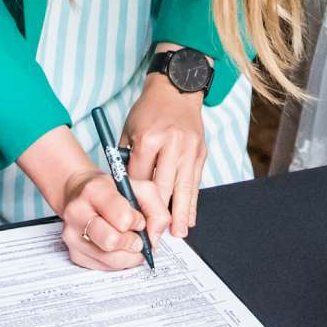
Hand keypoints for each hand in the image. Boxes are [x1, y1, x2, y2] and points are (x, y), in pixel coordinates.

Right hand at [55, 166, 158, 272]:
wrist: (81, 194)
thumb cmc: (112, 192)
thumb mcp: (140, 188)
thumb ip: (156, 209)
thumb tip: (154, 239)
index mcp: (95, 191)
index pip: (123, 218)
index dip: (137, 222)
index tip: (138, 220)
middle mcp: (77, 212)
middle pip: (111, 241)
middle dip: (132, 243)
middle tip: (137, 238)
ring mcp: (72, 235)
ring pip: (109, 259)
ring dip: (128, 255)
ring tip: (130, 243)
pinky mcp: (74, 253)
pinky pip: (104, 268)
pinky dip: (118, 261)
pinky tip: (118, 248)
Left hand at [123, 74, 206, 238]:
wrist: (176, 89)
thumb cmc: (149, 110)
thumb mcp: (129, 130)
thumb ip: (127, 160)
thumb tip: (125, 192)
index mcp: (148, 138)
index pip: (140, 178)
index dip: (136, 201)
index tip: (132, 221)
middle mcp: (171, 145)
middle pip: (163, 188)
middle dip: (158, 216)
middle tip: (153, 238)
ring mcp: (189, 149)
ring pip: (184, 188)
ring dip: (181, 215)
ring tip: (177, 235)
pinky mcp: (200, 153)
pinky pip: (196, 182)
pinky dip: (193, 202)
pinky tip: (190, 218)